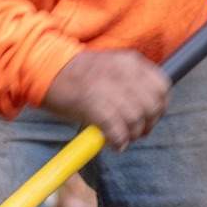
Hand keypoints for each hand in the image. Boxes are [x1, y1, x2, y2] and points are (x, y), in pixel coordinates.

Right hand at [43, 47, 170, 148]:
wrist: (43, 67)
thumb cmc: (75, 74)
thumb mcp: (111, 69)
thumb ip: (131, 84)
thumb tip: (147, 110)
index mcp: (130, 61)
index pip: (162, 86)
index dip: (160, 106)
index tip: (151, 117)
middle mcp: (123, 72)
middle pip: (152, 105)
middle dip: (148, 124)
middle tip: (136, 133)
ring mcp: (108, 86)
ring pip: (136, 119)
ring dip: (131, 135)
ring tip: (121, 138)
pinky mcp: (93, 102)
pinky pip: (117, 129)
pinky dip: (118, 141)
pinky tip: (113, 144)